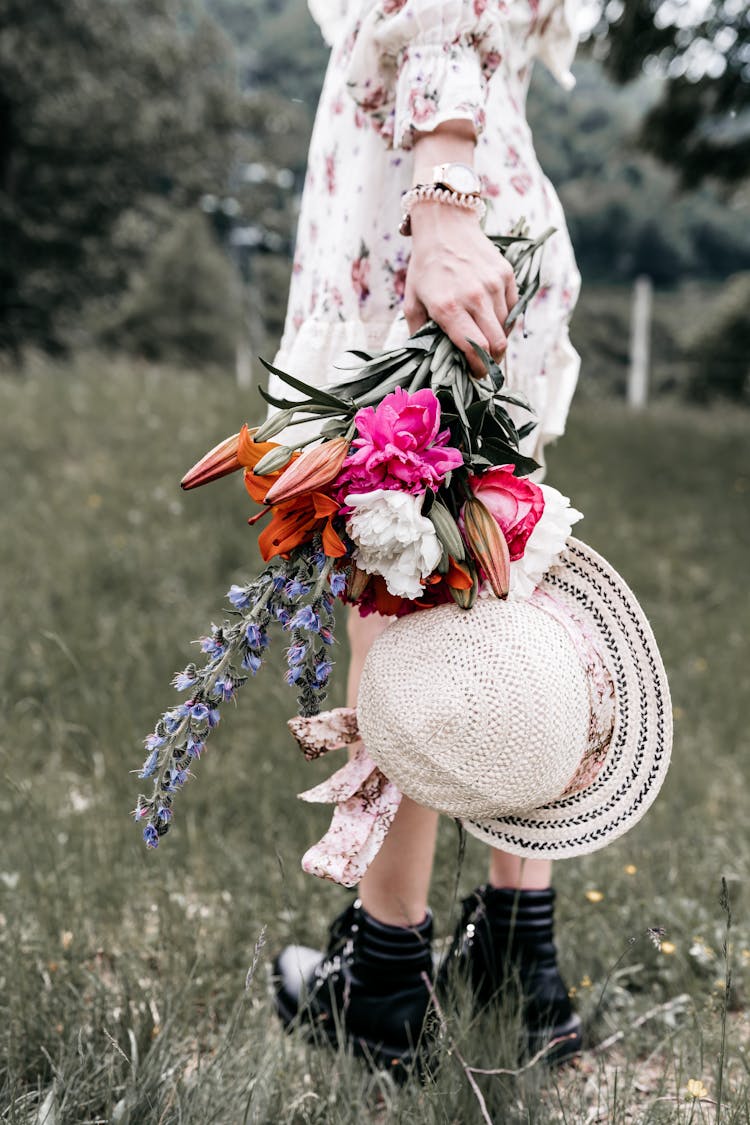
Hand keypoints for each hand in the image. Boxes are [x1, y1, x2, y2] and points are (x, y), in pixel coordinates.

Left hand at [404, 201, 518, 376]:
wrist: (445, 224)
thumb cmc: (425, 266)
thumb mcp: (412, 301)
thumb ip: (420, 333)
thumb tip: (428, 360)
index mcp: (448, 307)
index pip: (473, 349)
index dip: (478, 368)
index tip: (476, 375)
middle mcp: (474, 297)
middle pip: (497, 344)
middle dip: (493, 361)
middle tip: (485, 364)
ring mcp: (493, 285)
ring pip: (506, 328)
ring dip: (498, 339)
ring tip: (485, 338)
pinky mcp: (506, 274)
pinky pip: (512, 308)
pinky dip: (505, 319)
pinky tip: (491, 316)